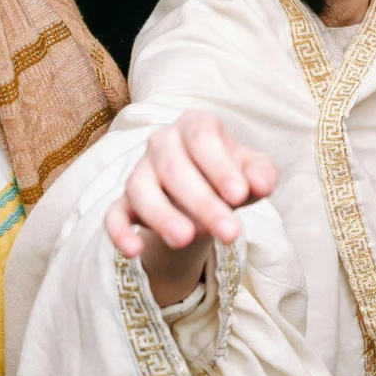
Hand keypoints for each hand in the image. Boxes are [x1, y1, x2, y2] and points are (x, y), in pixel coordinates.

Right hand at [105, 109, 276, 304]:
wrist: (205, 196)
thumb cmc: (230, 177)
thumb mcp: (253, 172)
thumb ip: (261, 174)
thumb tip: (262, 185)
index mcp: (195, 125)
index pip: (202, 138)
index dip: (219, 166)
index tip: (239, 196)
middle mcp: (162, 142)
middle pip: (174, 168)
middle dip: (202, 202)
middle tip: (229, 232)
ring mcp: (139, 172)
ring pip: (141, 189)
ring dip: (162, 216)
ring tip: (185, 241)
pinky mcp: (124, 202)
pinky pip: (114, 214)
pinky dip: (119, 232)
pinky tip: (134, 251)